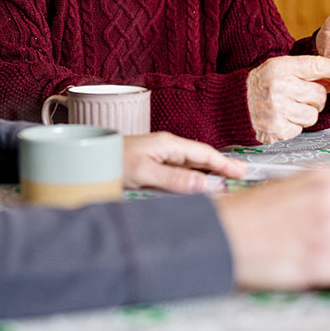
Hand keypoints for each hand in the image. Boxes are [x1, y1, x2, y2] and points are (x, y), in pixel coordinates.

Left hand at [123, 132, 247, 192]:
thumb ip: (174, 179)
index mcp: (167, 144)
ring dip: (208, 172)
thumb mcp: (145, 173)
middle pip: (200, 157)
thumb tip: (205, 186)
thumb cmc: (112, 161)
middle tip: (241, 176)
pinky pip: (179, 170)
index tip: (241, 172)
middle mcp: (166, 147)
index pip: (203, 153)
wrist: (89, 159)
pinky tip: (198, 184)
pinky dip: (193, 176)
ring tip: (225, 180)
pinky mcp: (152, 164)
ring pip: (190, 164)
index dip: (223, 163)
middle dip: (220, 166)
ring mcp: (159, 155)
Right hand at [247, 56, 329, 143]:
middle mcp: (279, 87)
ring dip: (304, 114)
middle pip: (319, 95)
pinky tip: (279, 119)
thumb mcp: (277, 69)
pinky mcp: (277, 129)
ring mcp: (277, 109)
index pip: (317, 66)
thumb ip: (304, 72)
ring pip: (313, 115)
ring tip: (286, 108)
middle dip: (314, 99)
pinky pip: (300, 129)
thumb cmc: (257, 85)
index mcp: (279, 68)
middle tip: (297, 97)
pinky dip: (293, 126)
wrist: (229, 105)